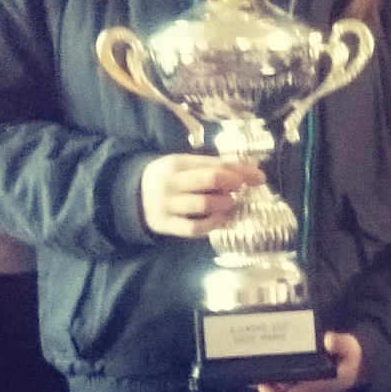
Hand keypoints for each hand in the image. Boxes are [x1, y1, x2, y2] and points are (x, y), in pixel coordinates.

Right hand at [139, 153, 258, 238]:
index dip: (240, 170)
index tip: (259, 176)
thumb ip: (214, 166)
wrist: (132, 196)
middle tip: (243, 188)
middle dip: (233, 183)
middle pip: (209, 179)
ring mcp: (167, 205)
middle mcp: (170, 183)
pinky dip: (212, 225)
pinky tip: (221, 220)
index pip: (214, 164)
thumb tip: (252, 167)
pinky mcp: (165, 225)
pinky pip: (194, 228)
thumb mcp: (185, 166)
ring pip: (203, 204)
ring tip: (231, 204)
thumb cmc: (170, 179)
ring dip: (224, 204)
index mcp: (176, 163)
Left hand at [256, 331, 363, 391]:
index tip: (262, 379)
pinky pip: (286, 381)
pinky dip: (278, 371)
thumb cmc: (353, 357)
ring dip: (271, 376)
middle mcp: (309, 391)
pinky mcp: (306, 381)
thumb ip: (341, 344)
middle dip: (267, 382)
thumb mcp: (351, 348)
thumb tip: (328, 340)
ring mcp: (306, 387)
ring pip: (282, 388)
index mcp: (318, 387)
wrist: (360, 364)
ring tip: (263, 357)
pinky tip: (274, 357)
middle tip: (258, 364)